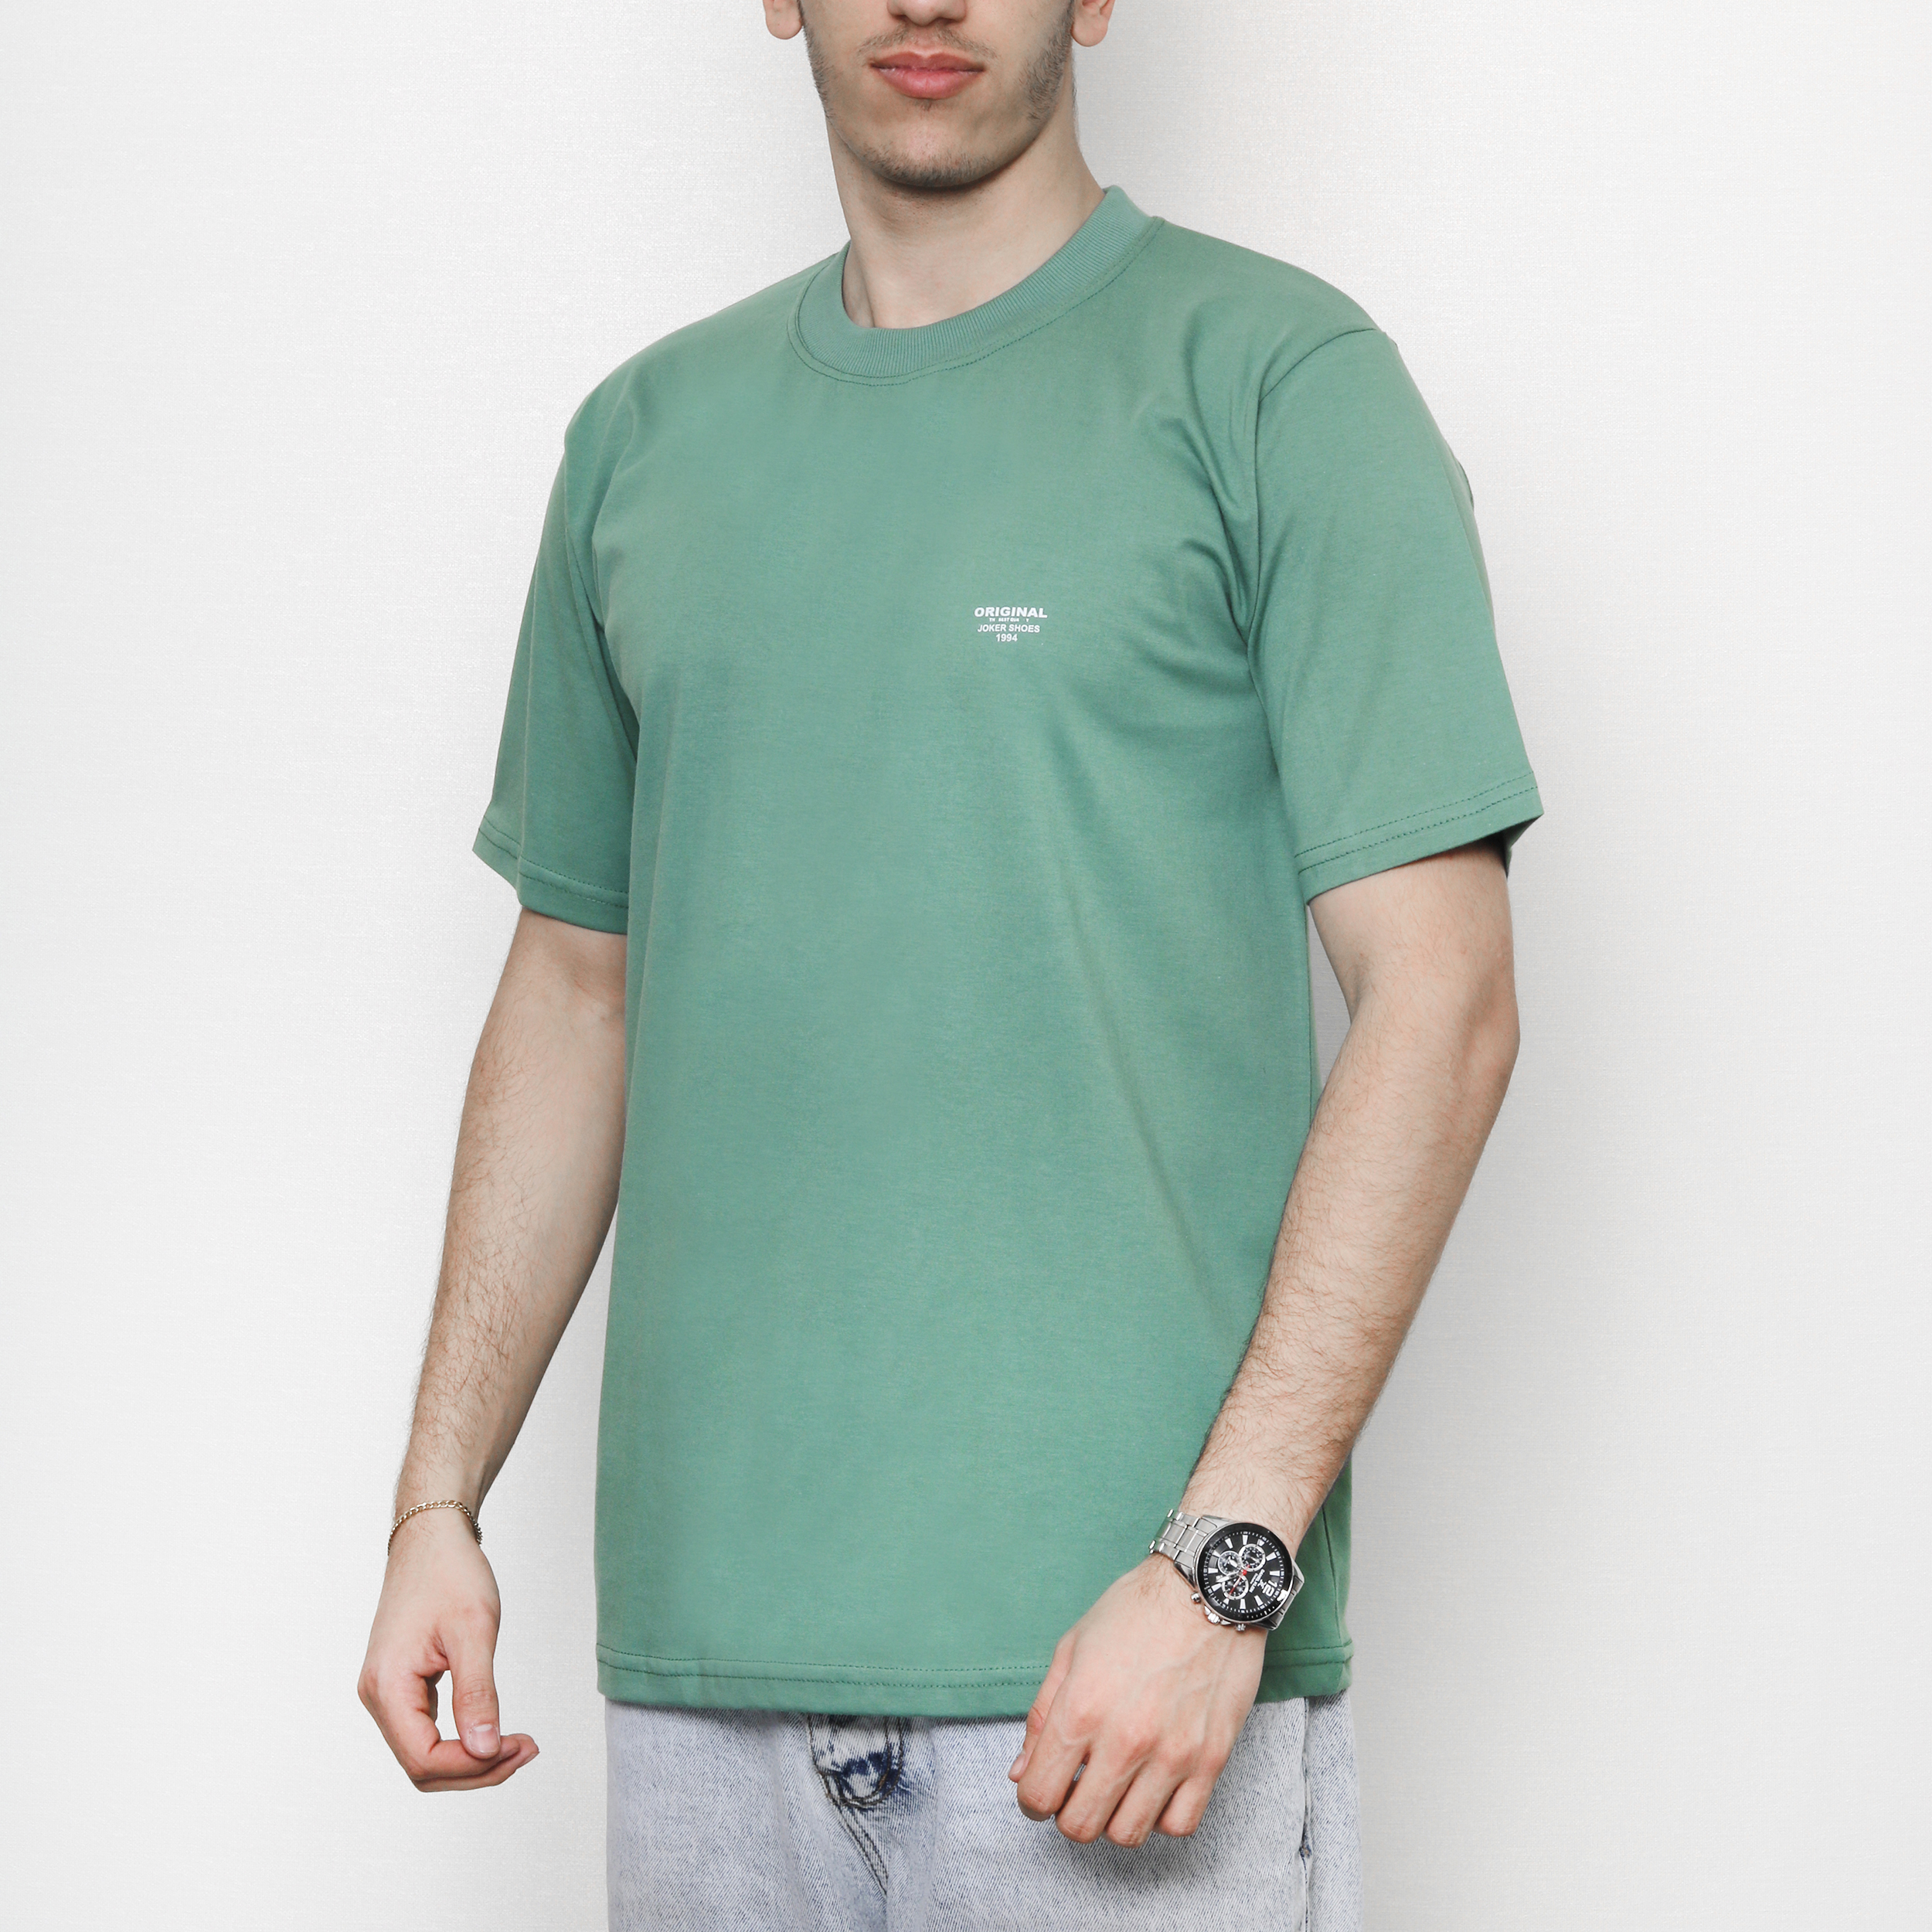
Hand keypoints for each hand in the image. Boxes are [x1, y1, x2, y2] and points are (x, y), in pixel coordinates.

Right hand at [357, 1507, 537, 1790]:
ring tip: (519, 1745)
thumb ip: (477, 1693)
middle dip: (477, 1768)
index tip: (519, 1746)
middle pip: (423, 1765)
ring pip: (425, 1753)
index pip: (423, 1759)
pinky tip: (495, 1732)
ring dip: (472, 1759)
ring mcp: (388, 1692)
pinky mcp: (402, 1685)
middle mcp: (379, 1696)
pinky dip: (462, 1739)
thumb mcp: (473, 1631)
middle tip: (528, 1749)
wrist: (431, 1537)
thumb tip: (486, 1751)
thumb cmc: (450, 1574)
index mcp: (387, 1686)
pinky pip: (428, 1732)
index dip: (473, 1766)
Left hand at [1010, 1556, 1264, 1844]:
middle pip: (1080, 1826)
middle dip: (1068, 1813)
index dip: (1032, 1799)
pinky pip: (1179, 1825)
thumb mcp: (1072, 1648)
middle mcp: (1125, 1740)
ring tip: (1116, 1786)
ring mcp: (1172, 1755)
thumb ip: (1042, 1716)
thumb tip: (1022, 1773)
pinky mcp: (1210, 1759)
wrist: (1208, 1589)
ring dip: (1113, 1818)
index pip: (1039, 1795)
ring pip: (1128, 1834)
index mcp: (1081, 1709)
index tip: (1041, 1789)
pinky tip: (1154, 1787)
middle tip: (1078, 1788)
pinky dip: (1160, 1817)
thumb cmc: (1136, 1611)